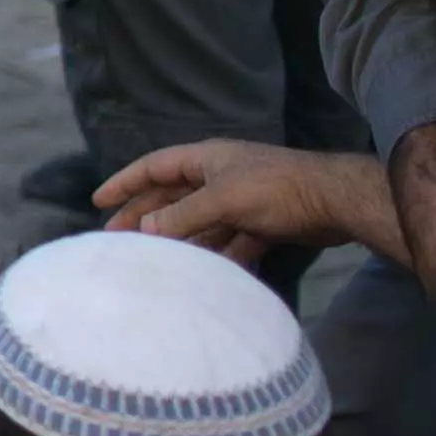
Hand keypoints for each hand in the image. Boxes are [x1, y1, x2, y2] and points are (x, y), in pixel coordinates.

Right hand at [94, 140, 397, 268]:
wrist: (336, 202)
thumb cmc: (277, 188)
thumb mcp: (223, 199)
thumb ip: (182, 216)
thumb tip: (144, 231)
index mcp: (206, 160)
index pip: (154, 167)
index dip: (125, 183)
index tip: (99, 201)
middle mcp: (220, 177)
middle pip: (173, 198)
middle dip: (147, 218)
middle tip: (120, 240)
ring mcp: (242, 201)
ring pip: (200, 223)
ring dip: (182, 241)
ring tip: (160, 263)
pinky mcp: (262, 224)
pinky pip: (231, 242)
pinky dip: (219, 257)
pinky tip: (209, 275)